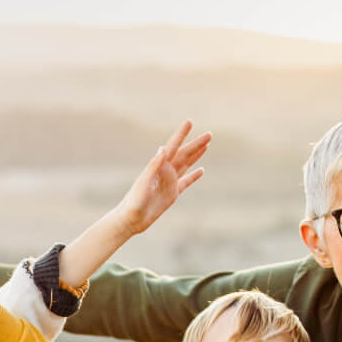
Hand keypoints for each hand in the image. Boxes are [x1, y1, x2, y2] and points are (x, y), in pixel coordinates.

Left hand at [112, 120, 210, 236]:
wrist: (131, 219)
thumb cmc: (134, 201)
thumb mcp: (144, 182)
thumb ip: (153, 165)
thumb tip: (163, 148)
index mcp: (158, 166)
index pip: (172, 146)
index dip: (181, 134)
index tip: (189, 122)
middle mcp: (165, 171)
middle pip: (184, 154)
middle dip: (196, 144)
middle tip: (210, 133)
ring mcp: (169, 182)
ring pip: (186, 164)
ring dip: (196, 155)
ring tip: (207, 144)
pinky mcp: (172, 194)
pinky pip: (186, 182)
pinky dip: (194, 176)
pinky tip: (202, 170)